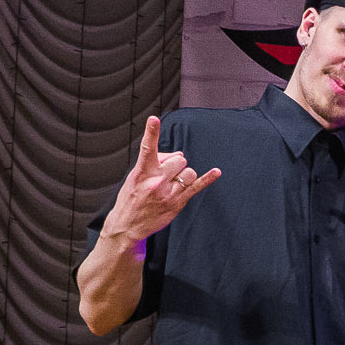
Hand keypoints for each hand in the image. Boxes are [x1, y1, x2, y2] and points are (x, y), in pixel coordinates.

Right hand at [101, 116, 220, 241]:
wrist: (128, 225)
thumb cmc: (131, 198)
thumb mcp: (135, 177)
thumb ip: (156, 163)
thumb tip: (179, 154)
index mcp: (142, 172)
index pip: (148, 149)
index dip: (151, 133)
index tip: (154, 119)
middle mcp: (156, 181)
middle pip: (179, 159)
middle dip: (175, 163)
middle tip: (166, 173)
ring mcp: (168, 193)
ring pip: (188, 171)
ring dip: (183, 174)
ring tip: (171, 184)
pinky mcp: (177, 203)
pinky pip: (196, 187)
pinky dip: (207, 179)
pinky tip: (216, 172)